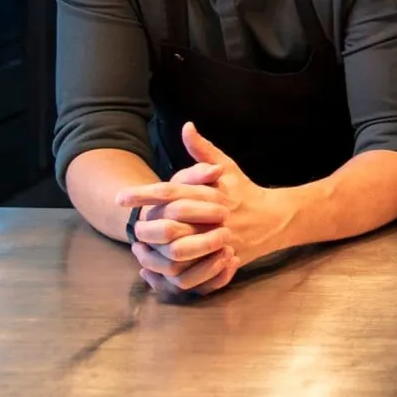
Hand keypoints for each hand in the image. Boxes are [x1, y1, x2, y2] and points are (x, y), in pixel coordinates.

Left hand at [120, 124, 293, 273]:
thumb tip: (186, 126)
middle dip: (148, 226)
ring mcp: (219, 239)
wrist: (275, 220)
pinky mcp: (222, 259)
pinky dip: (173, 269)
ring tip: (141, 248)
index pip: (172, 192)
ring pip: (181, 250)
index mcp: (212, 193)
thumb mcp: (228, 167)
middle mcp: (214, 217)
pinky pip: (194, 269)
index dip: (144, 195)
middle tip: (131, 227)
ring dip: (157, 250)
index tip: (121, 198)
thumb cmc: (245, 191)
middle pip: (173, 223)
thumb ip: (203, 150)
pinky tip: (157, 265)